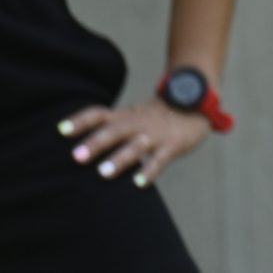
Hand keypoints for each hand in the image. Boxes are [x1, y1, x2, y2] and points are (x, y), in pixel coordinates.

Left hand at [61, 99, 209, 188]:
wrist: (198, 103)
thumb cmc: (158, 116)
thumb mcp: (134, 115)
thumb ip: (111, 127)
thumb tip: (79, 149)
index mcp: (125, 116)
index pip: (99, 114)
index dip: (80, 121)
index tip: (61, 131)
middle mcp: (137, 123)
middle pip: (115, 130)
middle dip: (96, 143)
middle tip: (77, 156)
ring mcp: (155, 134)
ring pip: (136, 146)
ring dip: (120, 158)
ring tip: (104, 173)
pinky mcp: (173, 145)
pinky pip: (160, 159)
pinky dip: (150, 170)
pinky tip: (139, 182)